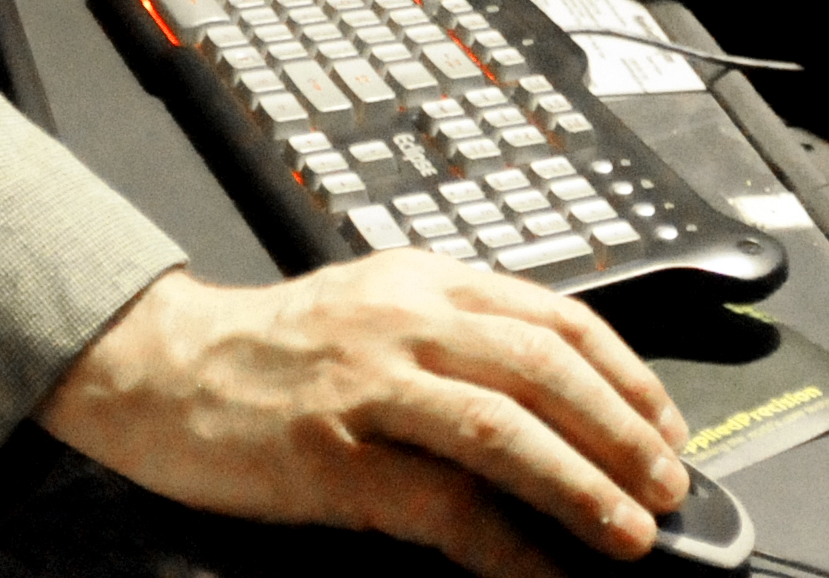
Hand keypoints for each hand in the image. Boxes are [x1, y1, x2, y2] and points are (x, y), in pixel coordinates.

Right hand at [35, 257, 689, 577]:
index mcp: (423, 279)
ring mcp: (365, 387)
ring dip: (580, 485)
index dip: (626, 374)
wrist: (160, 365)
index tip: (667, 424)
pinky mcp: (329, 457)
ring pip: (501, 428)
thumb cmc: (271, 349)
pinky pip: (438, 505)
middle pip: (542, 367)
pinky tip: (537, 572)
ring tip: (628, 532)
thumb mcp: (373, 307)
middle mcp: (402, 321)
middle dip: (622, 431)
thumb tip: (559, 401)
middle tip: (668, 485)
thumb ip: (457, 337)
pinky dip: (502, 544)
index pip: (553, 316)